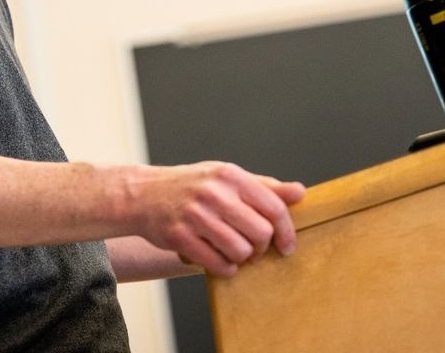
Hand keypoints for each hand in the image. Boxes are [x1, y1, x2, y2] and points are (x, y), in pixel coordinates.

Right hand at [131, 162, 304, 277]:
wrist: (144, 194)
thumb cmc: (192, 186)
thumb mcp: (226, 177)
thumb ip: (263, 187)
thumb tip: (300, 192)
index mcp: (230, 175)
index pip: (273, 207)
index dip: (286, 231)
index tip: (286, 246)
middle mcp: (214, 192)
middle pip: (261, 233)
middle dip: (261, 247)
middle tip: (252, 247)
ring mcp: (196, 215)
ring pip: (241, 252)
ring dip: (241, 259)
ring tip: (231, 250)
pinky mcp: (181, 237)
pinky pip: (219, 265)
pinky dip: (224, 268)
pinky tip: (217, 258)